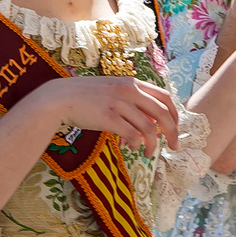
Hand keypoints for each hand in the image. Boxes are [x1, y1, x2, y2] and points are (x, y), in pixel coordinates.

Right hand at [37, 76, 179, 155]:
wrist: (59, 98)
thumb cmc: (86, 96)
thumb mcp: (113, 90)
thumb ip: (132, 100)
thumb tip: (151, 121)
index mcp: (132, 83)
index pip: (165, 97)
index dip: (175, 114)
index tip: (175, 129)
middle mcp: (128, 91)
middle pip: (163, 113)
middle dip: (172, 132)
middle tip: (174, 146)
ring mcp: (118, 104)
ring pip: (149, 128)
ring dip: (153, 144)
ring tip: (149, 154)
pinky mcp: (108, 118)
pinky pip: (132, 135)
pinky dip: (136, 145)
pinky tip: (133, 149)